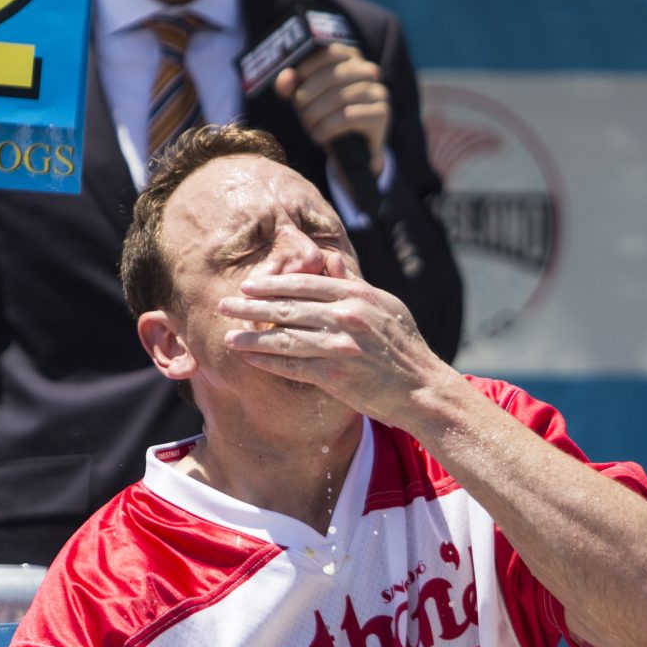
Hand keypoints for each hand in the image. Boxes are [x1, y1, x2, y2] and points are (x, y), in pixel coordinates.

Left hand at [219, 271, 445, 423]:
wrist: (421, 387)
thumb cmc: (403, 345)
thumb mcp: (383, 304)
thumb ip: (351, 283)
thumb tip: (327, 258)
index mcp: (357, 294)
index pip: (304, 283)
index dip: (272, 284)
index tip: (248, 286)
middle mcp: (346, 315)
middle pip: (287, 307)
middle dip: (251, 307)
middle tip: (225, 305)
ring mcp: (340, 345)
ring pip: (284, 337)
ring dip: (252, 337)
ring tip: (228, 337)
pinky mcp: (335, 375)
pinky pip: (292, 365)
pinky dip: (268, 361)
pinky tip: (249, 358)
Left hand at [274, 43, 390, 174]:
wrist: (351, 148)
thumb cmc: (326, 114)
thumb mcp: (305, 97)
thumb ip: (292, 85)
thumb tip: (284, 80)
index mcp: (350, 58)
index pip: (329, 52)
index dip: (307, 68)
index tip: (293, 87)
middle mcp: (368, 71)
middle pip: (333, 76)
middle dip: (310, 95)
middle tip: (300, 111)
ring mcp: (378, 91)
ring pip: (340, 97)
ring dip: (318, 114)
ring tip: (309, 126)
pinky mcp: (381, 113)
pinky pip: (350, 116)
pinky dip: (329, 127)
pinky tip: (320, 135)